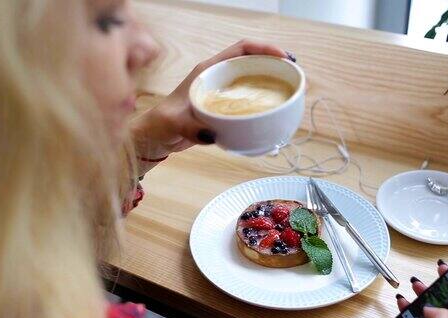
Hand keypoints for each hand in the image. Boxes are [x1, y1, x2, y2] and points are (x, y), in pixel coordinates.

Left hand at [130, 39, 290, 173]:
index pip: (240, 50)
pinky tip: (271, 111)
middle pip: (250, 61)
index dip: (264, 49)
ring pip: (250, 79)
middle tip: (294, 76)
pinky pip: (246, 98)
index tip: (283, 57)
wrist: (153, 137)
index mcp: (206, 71)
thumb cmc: (160, 125)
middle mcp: (216, 77)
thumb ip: (190, 128)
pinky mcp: (221, 107)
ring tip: (288, 90)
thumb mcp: (173, 123)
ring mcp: (219, 92)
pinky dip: (261, 100)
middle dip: (273, 64)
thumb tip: (212, 135)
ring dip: (270, 81)